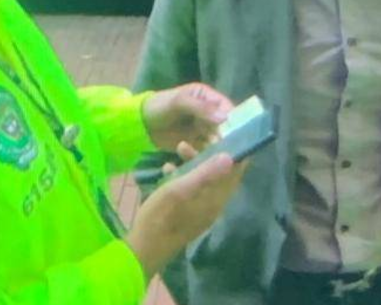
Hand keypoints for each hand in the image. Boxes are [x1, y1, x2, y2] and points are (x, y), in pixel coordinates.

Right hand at [125, 143, 246, 278]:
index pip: (236, 173)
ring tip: (178, 147)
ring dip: (195, 163)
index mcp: (216, 199)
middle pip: (221, 175)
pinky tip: (168, 169)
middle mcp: (214, 205)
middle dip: (210, 153)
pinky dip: (185, 176)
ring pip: (206, 181)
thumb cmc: (161, 216)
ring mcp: (202, 211)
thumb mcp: (180, 189)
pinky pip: (194, 190)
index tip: (229, 132)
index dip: (236, 152)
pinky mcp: (189, 215)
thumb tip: (231, 157)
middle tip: (199, 136)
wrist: (144, 248)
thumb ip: (205, 173)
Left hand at [143, 83, 231, 151]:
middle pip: (226, 128)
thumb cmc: (159, 106)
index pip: (229, 110)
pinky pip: (206, 152)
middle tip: (219, 151)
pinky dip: (204, 157)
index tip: (233, 136)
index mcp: (209, 98)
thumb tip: (225, 118)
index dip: (233, 122)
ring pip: (217, 142)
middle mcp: (210, 114)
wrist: (140, 124)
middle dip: (224, 140)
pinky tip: (197, 161)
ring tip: (204, 157)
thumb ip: (201, 108)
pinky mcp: (197, 144)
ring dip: (214, 151)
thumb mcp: (178, 102)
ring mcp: (204, 130)